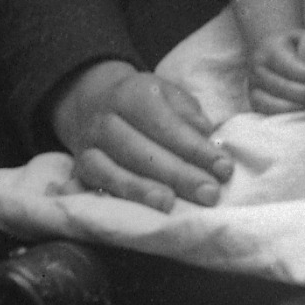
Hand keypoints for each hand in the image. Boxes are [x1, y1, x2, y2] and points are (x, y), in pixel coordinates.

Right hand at [46, 59, 232, 209]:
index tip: (224, 169)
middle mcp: (106, 118)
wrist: (94, 100)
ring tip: (169, 205)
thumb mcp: (169, 95)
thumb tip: (205, 134)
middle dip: (177, 174)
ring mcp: (89, 144)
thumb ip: (188, 114)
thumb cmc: (145, 104)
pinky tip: (133, 211)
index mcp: (132, 94)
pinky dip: (112, 195)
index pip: (165, 124)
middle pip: (140, 150)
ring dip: (142, 190)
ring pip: (112, 169)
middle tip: (209, 194)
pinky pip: (93, 184)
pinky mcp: (80, 167)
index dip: (195, 149)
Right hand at [244, 29, 304, 117]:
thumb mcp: (302, 40)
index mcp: (271, 50)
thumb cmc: (291, 46)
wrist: (266, 49)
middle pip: (287, 89)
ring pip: (277, 106)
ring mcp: (253, 88)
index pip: (294, 68)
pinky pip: (270, 116)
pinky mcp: (254, 103)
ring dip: (301, 109)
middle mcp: (258, 69)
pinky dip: (289, 117)